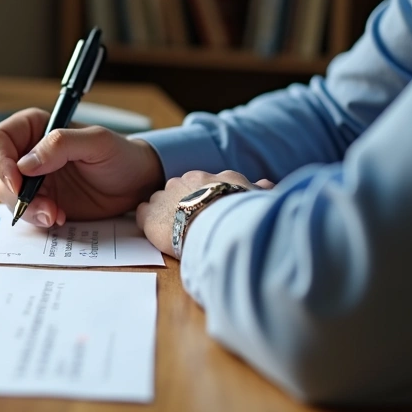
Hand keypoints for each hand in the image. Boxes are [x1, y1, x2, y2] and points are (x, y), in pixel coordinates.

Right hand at [0, 108, 164, 226]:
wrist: (136, 185)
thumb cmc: (121, 155)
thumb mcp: (97, 142)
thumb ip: (61, 144)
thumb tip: (25, 164)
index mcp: (35, 128)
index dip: (1, 160)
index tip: (17, 180)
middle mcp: (28, 153)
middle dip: (16, 193)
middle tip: (43, 205)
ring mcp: (34, 179)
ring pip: (8, 196)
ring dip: (28, 209)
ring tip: (55, 213)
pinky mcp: (42, 201)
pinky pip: (26, 212)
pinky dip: (38, 218)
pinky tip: (59, 217)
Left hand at [136, 170, 271, 256]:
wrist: (217, 225)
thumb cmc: (239, 213)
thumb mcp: (255, 198)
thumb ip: (258, 189)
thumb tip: (268, 184)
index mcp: (211, 179)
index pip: (203, 184)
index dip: (203, 197)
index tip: (206, 209)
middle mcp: (186, 182)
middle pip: (179, 190)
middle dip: (182, 203)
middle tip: (190, 222)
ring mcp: (166, 196)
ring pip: (160, 200)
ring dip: (165, 212)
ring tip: (174, 229)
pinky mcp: (150, 214)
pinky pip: (143, 213)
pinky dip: (147, 221)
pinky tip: (156, 232)